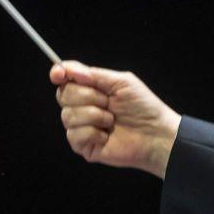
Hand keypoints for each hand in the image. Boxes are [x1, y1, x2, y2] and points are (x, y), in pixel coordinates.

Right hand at [49, 59, 181, 177]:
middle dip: (88, 96)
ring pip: (68, 115)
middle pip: (63, 95)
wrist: (155, 134)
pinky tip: (107, 136)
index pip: (64, 79)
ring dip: (95, 116)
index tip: (59, 74)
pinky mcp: (83, 145)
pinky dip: (94, 133)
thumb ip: (93, 74)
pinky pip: (74, 135)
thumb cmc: (143, 107)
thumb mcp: (120, 82)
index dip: (58, 74)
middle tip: (108, 102)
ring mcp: (80, 126)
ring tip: (112, 121)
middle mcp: (81, 106)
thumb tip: (66, 68)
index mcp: (89, 89)